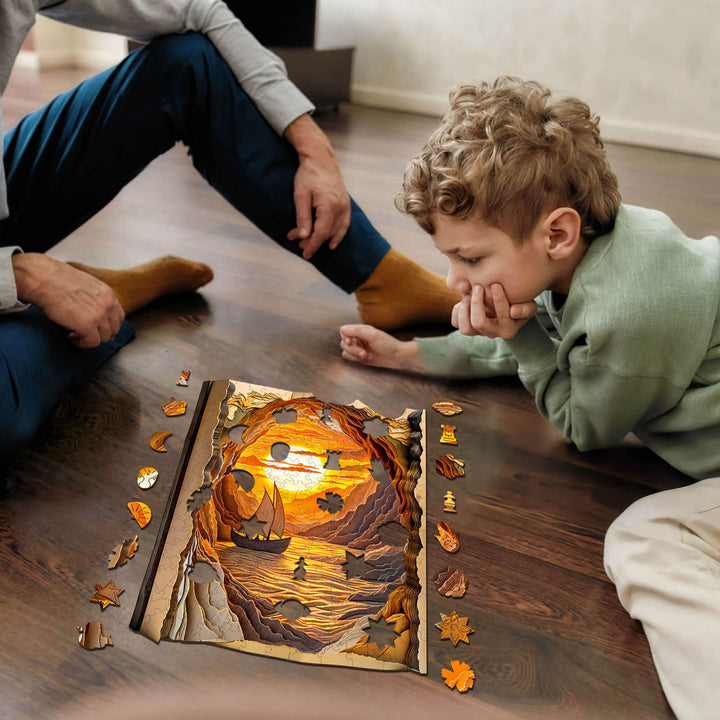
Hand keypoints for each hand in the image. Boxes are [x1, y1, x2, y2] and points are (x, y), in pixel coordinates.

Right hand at [12, 253, 124, 348]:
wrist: (43, 278)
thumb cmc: (57, 279)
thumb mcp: (85, 285)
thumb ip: (95, 298)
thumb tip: (93, 309)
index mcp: (108, 294)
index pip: (118, 317)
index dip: (107, 325)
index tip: (96, 328)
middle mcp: (107, 305)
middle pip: (113, 330)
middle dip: (99, 334)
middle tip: (84, 333)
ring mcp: (99, 316)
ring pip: (104, 338)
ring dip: (89, 338)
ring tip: (74, 332)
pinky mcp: (88, 325)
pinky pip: (92, 343)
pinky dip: (81, 343)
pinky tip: (70, 335)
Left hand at [284, 115, 350, 258]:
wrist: (321, 159)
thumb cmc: (308, 175)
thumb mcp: (300, 195)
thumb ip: (302, 218)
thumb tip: (304, 237)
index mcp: (329, 206)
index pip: (321, 233)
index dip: (312, 245)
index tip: (305, 254)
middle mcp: (341, 208)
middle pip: (327, 233)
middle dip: (313, 241)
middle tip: (298, 242)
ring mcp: (345, 206)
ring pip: (336, 231)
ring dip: (323, 239)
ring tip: (309, 242)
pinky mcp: (346, 204)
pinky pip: (344, 225)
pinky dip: (338, 235)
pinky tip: (332, 243)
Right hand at [340, 324, 421, 371]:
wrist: (398, 357)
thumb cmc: (388, 344)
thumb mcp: (373, 335)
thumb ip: (357, 331)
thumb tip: (342, 329)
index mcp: (361, 330)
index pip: (344, 331)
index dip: (345, 337)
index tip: (351, 341)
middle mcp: (359, 338)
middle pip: (343, 343)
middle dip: (352, 349)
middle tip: (364, 352)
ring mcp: (359, 348)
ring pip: (346, 351)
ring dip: (355, 355)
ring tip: (367, 356)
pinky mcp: (360, 358)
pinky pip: (350, 358)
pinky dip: (356, 360)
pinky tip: (367, 359)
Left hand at [452, 284, 535, 339]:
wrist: (508, 308)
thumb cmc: (520, 304)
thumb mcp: (528, 305)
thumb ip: (526, 308)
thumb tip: (513, 311)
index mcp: (509, 329)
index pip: (503, 316)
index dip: (499, 300)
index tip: (495, 285)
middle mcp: (492, 333)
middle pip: (479, 323)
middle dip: (477, 304)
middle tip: (478, 287)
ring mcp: (478, 332)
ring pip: (465, 329)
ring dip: (464, 310)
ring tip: (468, 295)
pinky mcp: (468, 326)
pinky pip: (456, 323)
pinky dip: (457, 311)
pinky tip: (465, 300)